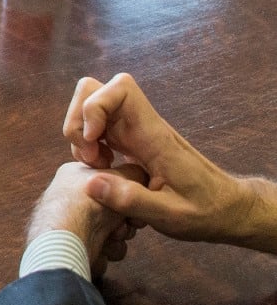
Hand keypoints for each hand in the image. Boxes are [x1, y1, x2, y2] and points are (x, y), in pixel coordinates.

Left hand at [28, 162, 145, 277]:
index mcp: (76, 175)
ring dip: (118, 237)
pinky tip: (103, 247)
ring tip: (111, 235)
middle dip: (125, 221)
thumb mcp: (121, 177)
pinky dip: (108, 250)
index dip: (127, 195)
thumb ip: (136, 173)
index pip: (112, 184)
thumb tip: (143, 174)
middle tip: (123, 222)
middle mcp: (73, 198)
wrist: (69, 238)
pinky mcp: (77, 246)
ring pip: (114, 232)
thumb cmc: (90, 203)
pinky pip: (105, 249)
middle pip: (115, 210)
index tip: (134, 201)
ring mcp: (74, 223)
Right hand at [63, 73, 276, 250]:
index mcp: (153, 135)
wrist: (226, 208)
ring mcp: (133, 130)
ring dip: (79, 133)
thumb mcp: (170, 216)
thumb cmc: (205, 211)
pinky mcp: (129, 140)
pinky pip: (96, 125)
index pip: (121, 88)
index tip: (91, 142)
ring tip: (95, 166)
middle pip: (95, 90)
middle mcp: (140, 125)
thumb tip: (90, 183)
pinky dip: (87, 143)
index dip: (94, 106)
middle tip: (88, 157)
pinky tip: (101, 168)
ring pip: (91, 105)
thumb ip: (131, 200)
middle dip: (78, 119)